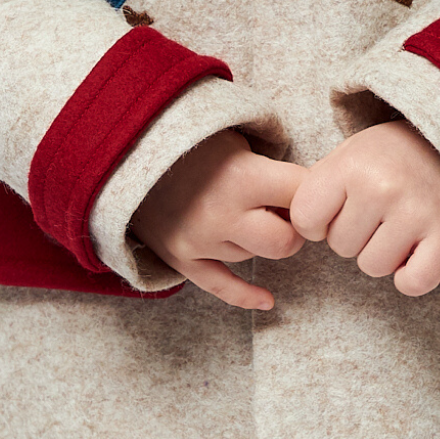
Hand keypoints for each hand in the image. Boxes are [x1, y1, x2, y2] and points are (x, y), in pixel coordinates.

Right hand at [131, 130, 307, 310]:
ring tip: (247, 213)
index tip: (312, 189)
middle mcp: (223, 214)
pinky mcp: (181, 258)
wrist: (125, 147)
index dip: (314, 193)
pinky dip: (247, 295)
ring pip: (254, 257)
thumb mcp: (236, 139)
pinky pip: (221, 287)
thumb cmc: (192, 138)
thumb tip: (314, 192)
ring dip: (259, 240)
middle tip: (284, 209)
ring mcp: (200, 241)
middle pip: (286, 243)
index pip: (302, 196)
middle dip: (293, 228)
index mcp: (243, 177)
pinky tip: (267, 300)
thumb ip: (272, 167)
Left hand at [290, 121, 439, 297]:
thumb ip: (319, 188)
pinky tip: (416, 250)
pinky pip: (413, 283)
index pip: (305, 221)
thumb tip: (294, 228)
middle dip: (355, 235)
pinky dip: (410, 276)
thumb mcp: (349, 154)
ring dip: (383, 254)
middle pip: (341, 248)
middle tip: (379, 210)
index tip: (338, 208)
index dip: (318, 221)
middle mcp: (381, 188)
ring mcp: (417, 212)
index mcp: (350, 165)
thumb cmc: (392, 154)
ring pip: (374, 267)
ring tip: (399, 223)